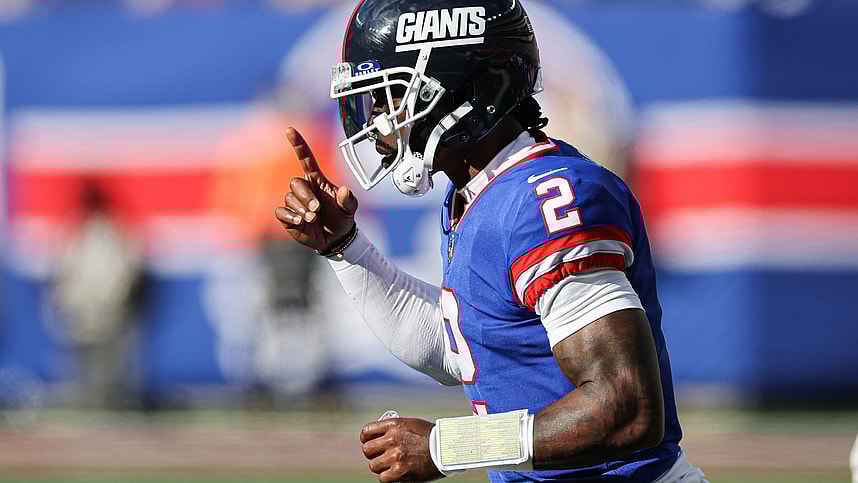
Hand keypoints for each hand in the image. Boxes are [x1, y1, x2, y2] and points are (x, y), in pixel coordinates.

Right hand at [275, 127, 357, 250]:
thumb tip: (344, 190)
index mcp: (317, 181)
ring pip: (289, 198)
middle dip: (305, 196)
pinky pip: (281, 212)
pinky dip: (290, 217)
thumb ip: (348, 199)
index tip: (290, 130)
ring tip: (312, 218)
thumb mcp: (350, 209)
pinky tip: (300, 222)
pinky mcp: (287, 216)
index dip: (298, 143)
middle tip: (317, 209)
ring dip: (301, 209)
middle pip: (295, 182)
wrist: (335, 239)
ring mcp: (294, 202)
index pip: (305, 158)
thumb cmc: (341, 218)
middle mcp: (304, 189)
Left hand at [360, 418, 443, 481]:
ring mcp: (395, 456)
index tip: (370, 443)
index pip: (366, 432)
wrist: (447, 449)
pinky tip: (397, 473)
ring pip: (373, 466)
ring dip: (381, 467)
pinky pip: (382, 478)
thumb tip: (379, 437)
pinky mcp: (400, 472)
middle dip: (373, 454)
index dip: (366, 439)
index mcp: (394, 425)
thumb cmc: (431, 437)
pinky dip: (388, 478)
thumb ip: (393, 429)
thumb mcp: (411, 424)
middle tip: (381, 457)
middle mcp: (392, 439)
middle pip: (367, 450)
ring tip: (392, 466)